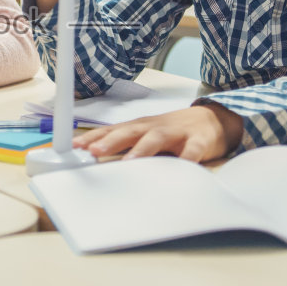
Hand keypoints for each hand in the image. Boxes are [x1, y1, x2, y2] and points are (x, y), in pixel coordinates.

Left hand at [74, 104, 244, 161]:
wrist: (211, 119)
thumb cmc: (170, 131)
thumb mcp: (145, 135)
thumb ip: (123, 146)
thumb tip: (92, 161)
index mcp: (138, 127)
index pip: (112, 131)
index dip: (94, 138)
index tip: (75, 148)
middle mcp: (153, 127)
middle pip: (130, 132)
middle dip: (111, 141)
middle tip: (94, 152)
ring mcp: (176, 133)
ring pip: (157, 139)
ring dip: (143, 149)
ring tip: (130, 162)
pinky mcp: (198, 141)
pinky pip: (192, 150)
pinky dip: (187, 158)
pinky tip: (181, 166)